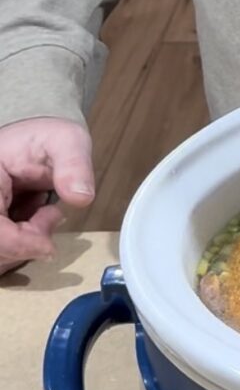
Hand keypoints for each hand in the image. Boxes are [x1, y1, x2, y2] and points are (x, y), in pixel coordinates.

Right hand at [0, 117, 94, 274]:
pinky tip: (32, 221)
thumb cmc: (45, 139)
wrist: (34, 141)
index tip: (48, 246)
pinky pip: (0, 251)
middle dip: (24, 244)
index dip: (17, 244)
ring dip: (21, 247)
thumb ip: (74, 165)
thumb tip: (81, 197)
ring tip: (43, 215)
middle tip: (51, 217)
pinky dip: (18, 246)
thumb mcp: (67, 141)